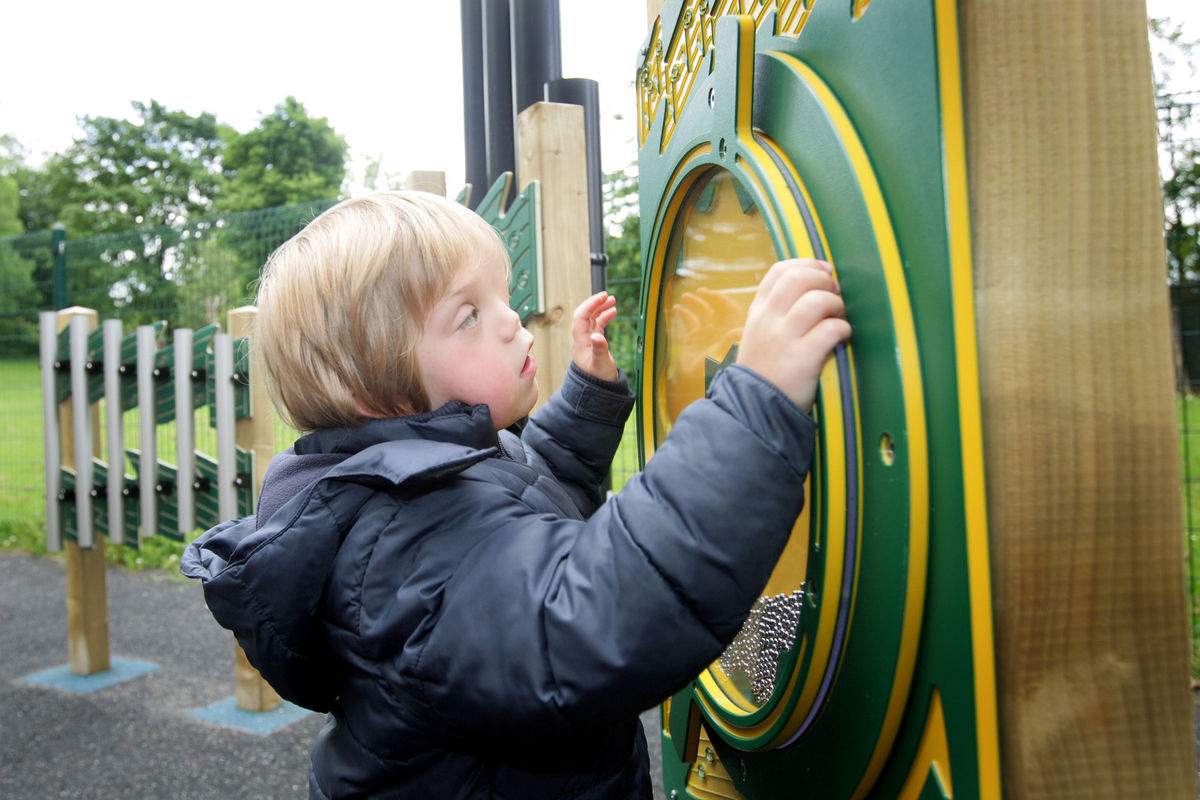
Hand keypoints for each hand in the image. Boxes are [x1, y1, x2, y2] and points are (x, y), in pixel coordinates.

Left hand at [571, 291, 619, 381]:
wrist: (598, 389)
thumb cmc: (598, 379)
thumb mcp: (600, 364)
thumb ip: (599, 349)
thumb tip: (597, 335)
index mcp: (580, 341)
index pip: (581, 316)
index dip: (590, 304)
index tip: (603, 296)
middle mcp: (582, 338)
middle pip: (585, 314)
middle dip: (595, 303)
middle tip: (607, 295)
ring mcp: (588, 340)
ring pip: (592, 318)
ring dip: (600, 308)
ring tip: (612, 300)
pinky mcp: (594, 342)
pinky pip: (597, 324)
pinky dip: (604, 316)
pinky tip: (613, 311)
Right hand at [663, 288, 743, 422]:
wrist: (697, 387)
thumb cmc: (714, 374)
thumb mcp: (723, 358)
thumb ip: (730, 344)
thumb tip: (740, 330)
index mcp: (730, 332)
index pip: (730, 311)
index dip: (722, 300)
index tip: (710, 294)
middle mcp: (719, 331)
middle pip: (716, 309)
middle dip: (708, 298)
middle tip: (699, 292)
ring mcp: (706, 334)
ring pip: (702, 313)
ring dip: (694, 303)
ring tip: (685, 297)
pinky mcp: (693, 339)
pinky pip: (689, 322)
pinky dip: (683, 314)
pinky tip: (676, 309)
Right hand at [736, 259, 850, 411]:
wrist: (754, 409)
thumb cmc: (765, 372)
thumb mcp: (759, 336)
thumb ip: (778, 313)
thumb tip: (815, 289)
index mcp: (758, 312)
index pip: (779, 271)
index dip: (807, 264)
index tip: (824, 271)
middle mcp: (768, 320)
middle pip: (798, 278)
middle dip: (824, 280)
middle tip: (835, 294)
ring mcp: (783, 338)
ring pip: (817, 300)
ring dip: (836, 305)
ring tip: (838, 318)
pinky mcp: (802, 358)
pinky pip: (831, 329)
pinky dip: (843, 329)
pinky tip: (842, 338)